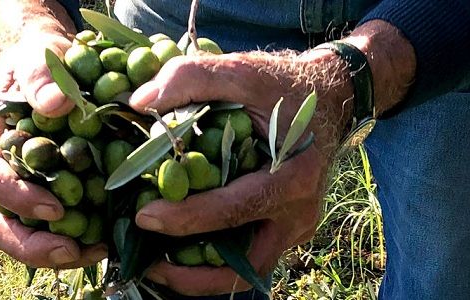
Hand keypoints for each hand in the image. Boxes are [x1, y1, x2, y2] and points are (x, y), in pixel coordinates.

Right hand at [0, 41, 106, 268]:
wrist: (56, 65)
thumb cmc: (42, 59)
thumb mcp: (38, 54)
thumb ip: (40, 76)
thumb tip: (56, 104)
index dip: (16, 197)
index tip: (53, 207)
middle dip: (30, 245)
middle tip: (69, 252)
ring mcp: (21, 191)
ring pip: (24, 235)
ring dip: (55, 253)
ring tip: (97, 253)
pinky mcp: (50, 197)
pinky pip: (56, 229)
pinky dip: (78, 241)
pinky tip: (108, 243)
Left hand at [127, 51, 351, 295]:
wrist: (330, 97)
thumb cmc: (283, 86)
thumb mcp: (242, 71)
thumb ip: (192, 78)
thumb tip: (139, 102)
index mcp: (292, 178)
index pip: (234, 211)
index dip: (186, 219)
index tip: (144, 216)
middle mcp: (298, 213)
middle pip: (246, 267)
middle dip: (194, 278)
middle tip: (147, 268)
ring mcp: (295, 226)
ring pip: (248, 270)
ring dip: (203, 277)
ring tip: (157, 267)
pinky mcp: (285, 229)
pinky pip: (249, 254)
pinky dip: (215, 259)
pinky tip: (178, 248)